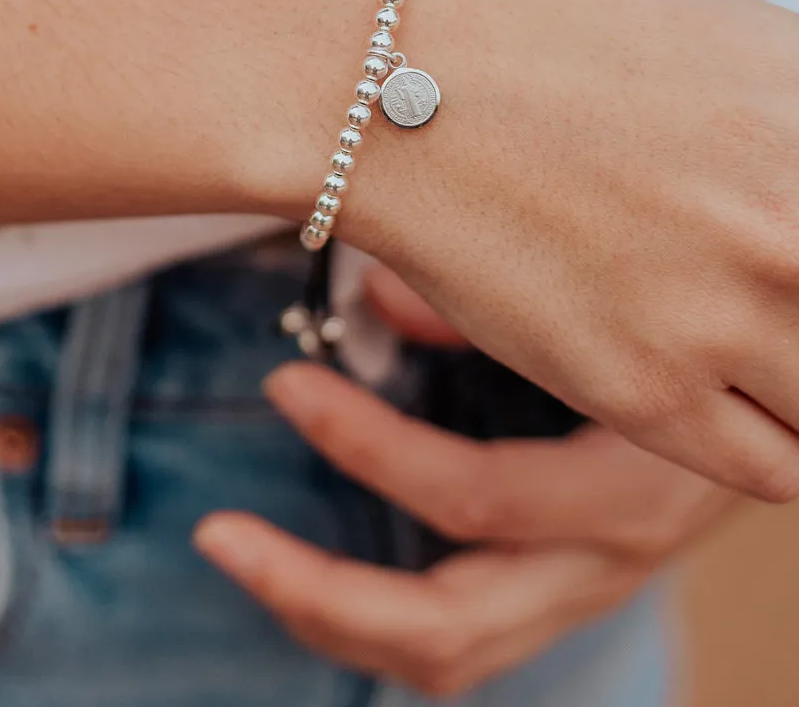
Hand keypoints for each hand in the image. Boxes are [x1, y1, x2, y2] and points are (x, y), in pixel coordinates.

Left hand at [194, 269, 738, 697]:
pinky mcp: (557, 596)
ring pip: (446, 654)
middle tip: (218, 533)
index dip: (367, 443)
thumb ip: (500, 306)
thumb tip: (381, 304)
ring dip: (329, 614)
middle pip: (446, 629)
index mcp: (627, 490)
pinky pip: (458, 639)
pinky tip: (309, 565)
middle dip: (317, 591)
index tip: (282, 381)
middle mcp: (600, 568)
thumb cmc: (700, 344)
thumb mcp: (621, 317)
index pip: (477, 498)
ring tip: (242, 553)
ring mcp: (576, 595)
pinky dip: (374, 613)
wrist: (794, 413)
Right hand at [307, 0, 798, 499]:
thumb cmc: (518, 24)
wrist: (378, 75)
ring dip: (794, 379)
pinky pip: (769, 467)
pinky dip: (756, 436)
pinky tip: (706, 383)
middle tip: (761, 294)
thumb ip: (790, 111)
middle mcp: (797, 231)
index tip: (788, 263)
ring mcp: (722, 317)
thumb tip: (795, 158)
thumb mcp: (706, 31)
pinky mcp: (640, 391)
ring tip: (742, 345)